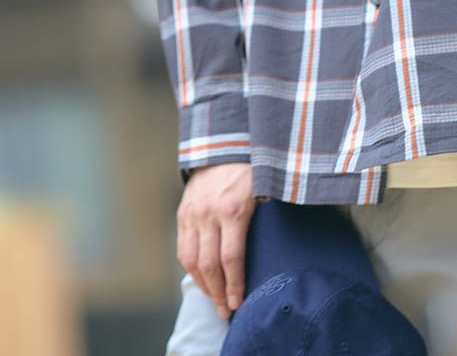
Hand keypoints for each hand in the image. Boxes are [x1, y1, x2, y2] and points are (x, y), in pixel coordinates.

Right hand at [176, 163, 269, 319]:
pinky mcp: (183, 214)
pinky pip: (182, 249)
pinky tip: (202, 279)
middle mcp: (209, 213)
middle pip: (209, 265)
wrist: (225, 146)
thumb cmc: (252, 171)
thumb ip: (265, 218)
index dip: (234, 284)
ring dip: (202, 285)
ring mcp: (192, 214)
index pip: (231, 257)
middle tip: (225, 311)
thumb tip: (274, 251)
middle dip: (218, 293)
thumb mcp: (265, 190)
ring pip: (191, 261)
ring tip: (213, 300)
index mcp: (233, 208)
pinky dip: (191, 269)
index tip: (238, 303)